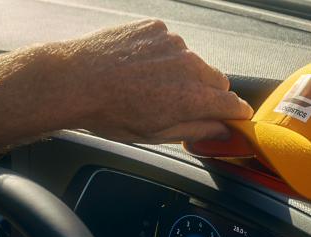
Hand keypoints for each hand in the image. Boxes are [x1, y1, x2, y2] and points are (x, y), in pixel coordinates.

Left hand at [25, 19, 253, 143]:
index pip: (233, 103)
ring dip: (182, 73)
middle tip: (182, 105)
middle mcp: (188, 65)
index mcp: (192, 97)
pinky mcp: (156, 28)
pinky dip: (162, 55)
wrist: (75, 80)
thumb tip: (221, 130)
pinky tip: (140, 67)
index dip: (236, 113)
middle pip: (218, 80)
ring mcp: (172, 42)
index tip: (234, 117)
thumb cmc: (109, 112)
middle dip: (208, 94)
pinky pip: (171, 43)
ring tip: (150, 85)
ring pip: (193, 61)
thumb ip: (196, 130)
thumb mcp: (156, 134)